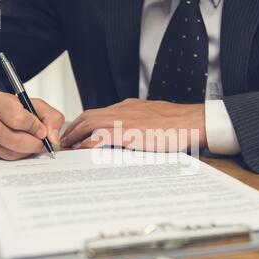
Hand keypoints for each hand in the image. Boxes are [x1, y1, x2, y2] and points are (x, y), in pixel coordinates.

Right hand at [0, 91, 64, 159]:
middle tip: (40, 144)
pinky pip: (0, 158)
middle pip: (13, 140)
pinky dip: (14, 156)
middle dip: (33, 145)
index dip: (35, 128)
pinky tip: (18, 148)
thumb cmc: (14, 109)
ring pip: (8, 152)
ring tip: (30, 145)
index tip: (42, 131)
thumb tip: (52, 138)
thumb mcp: (35, 105)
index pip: (19, 119)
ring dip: (25, 152)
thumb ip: (51, 117)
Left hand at [60, 99, 206, 151]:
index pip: (99, 112)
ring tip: (68, 146)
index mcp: (129, 107)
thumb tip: (131, 137)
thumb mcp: (154, 119)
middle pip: (89, 115)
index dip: (84, 122)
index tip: (76, 133)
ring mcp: (126, 120)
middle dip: (74, 127)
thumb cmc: (178, 124)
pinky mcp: (130, 132)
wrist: (193, 121)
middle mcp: (123, 110)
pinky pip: (102, 135)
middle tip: (64, 140)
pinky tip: (83, 150)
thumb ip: (139, 125)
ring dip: (76, 134)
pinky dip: (89, 142)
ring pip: (91, 122)